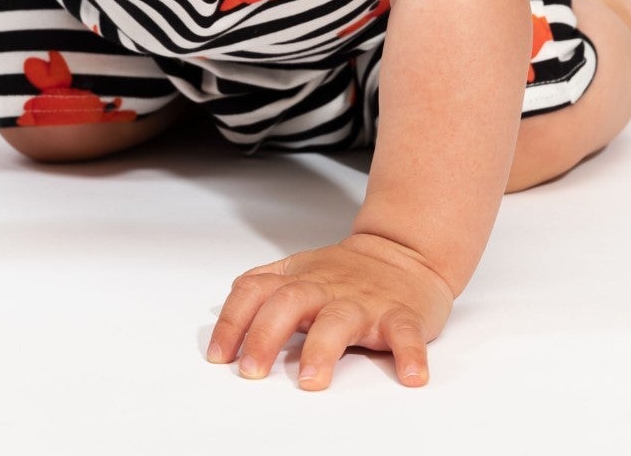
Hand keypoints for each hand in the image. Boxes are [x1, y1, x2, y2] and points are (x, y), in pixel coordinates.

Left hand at [206, 232, 454, 390]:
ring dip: (323, 348)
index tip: (219, 355)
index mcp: (298, 279)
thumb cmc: (346, 272)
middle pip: (289, 303)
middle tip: (252, 371)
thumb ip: (262, 286)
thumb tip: (224, 313)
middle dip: (266, 335)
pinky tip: (411, 375)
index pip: (255, 291)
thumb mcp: (297, 270)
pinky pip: (405, 333)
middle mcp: (326, 288)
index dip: (233, 321)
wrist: (403, 251)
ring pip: (340, 320)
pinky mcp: (401, 315)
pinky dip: (409, 353)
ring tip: (311, 379)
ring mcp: (363, 302)